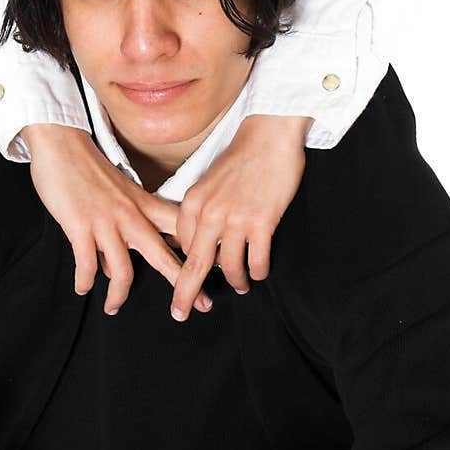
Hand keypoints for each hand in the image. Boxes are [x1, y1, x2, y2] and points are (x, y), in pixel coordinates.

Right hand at [20, 123, 211, 316]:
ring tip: (113, 307)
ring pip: (123, 271)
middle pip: (163, 255)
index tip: (216, 266)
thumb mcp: (119, 193)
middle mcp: (131, 214)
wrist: (63, 143)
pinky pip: (87, 266)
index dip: (201, 247)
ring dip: (118, 296)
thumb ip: (126, 227)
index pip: (180, 227)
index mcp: (143, 203)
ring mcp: (106, 221)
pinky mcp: (81, 226)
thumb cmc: (88, 166)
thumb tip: (119, 267)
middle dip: (184, 284)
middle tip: (199, 307)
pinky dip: (85, 282)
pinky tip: (82, 288)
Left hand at [171, 113, 309, 320]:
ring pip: (230, 267)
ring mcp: (236, 220)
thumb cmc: (241, 158)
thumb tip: (197, 239)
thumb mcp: (209, 181)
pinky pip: (256, 262)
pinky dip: (258, 272)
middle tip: (181, 312)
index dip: (187, 264)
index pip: (183, 245)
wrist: (269, 136)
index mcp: (193, 202)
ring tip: (242, 285)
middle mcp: (210, 214)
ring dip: (237, 281)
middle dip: (186, 293)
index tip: (188, 277)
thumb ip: (201, 210)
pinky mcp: (261, 223)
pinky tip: (260, 271)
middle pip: (195, 265)